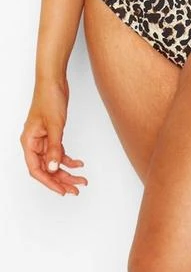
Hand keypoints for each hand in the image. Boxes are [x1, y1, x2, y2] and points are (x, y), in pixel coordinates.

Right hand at [20, 79, 87, 195]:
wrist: (54, 81)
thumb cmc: (49, 98)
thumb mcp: (55, 125)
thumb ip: (54, 148)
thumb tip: (52, 168)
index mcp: (29, 142)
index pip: (36, 169)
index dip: (49, 182)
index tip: (62, 191)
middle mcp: (34, 142)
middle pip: (46, 168)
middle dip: (61, 179)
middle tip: (76, 188)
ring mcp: (43, 138)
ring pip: (53, 161)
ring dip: (66, 171)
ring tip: (81, 179)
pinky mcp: (52, 133)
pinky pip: (58, 151)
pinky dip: (68, 158)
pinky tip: (79, 163)